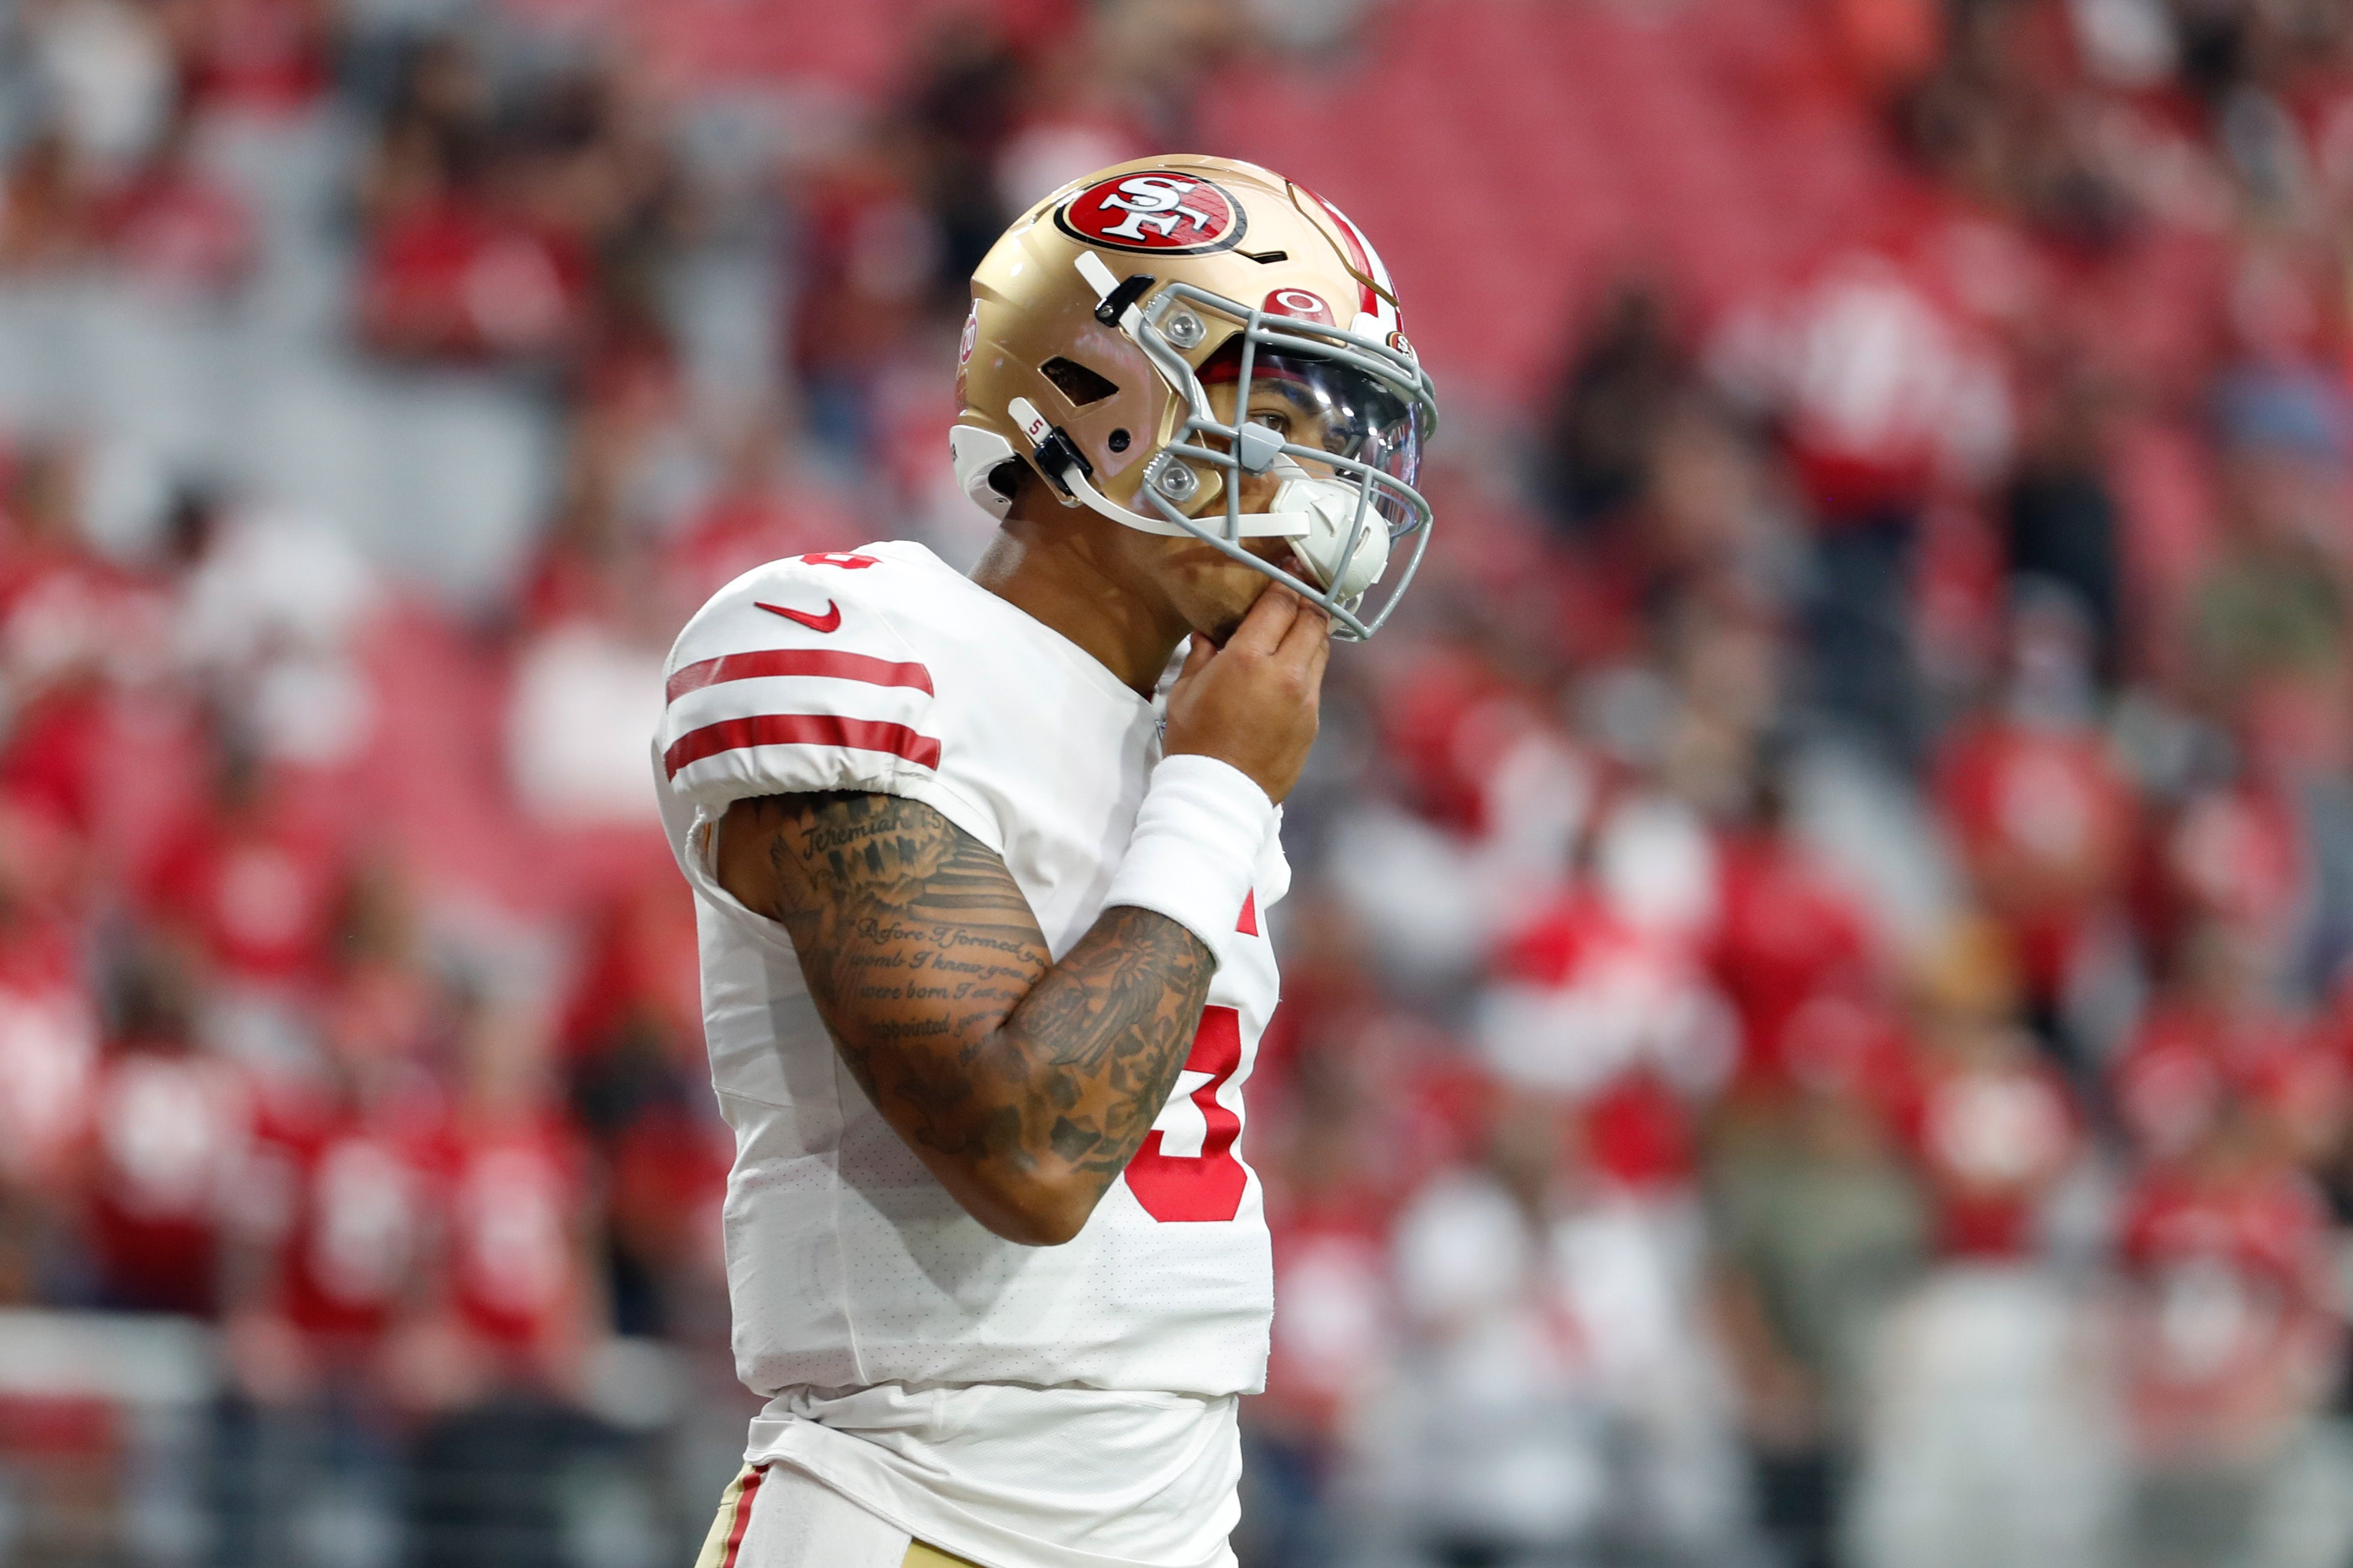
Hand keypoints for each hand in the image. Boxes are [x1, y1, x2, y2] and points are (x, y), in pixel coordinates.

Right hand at [1163, 585, 1329, 802]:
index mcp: (1248, 659)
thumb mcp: (1184, 692)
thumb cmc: (1194, 743)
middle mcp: (1285, 674)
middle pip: (1312, 619)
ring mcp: (1305, 698)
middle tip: (1301, 589)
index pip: (1281, 604)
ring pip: (1321, 648)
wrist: (1219, 795)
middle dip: (1307, 600)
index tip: (1290, 567)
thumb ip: (1202, 655)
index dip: (1287, 580)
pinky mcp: (1313, 720)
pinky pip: (1316, 680)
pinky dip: (1308, 665)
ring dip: (1312, 631)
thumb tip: (1210, 635)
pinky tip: (1292, 666)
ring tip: (1299, 623)